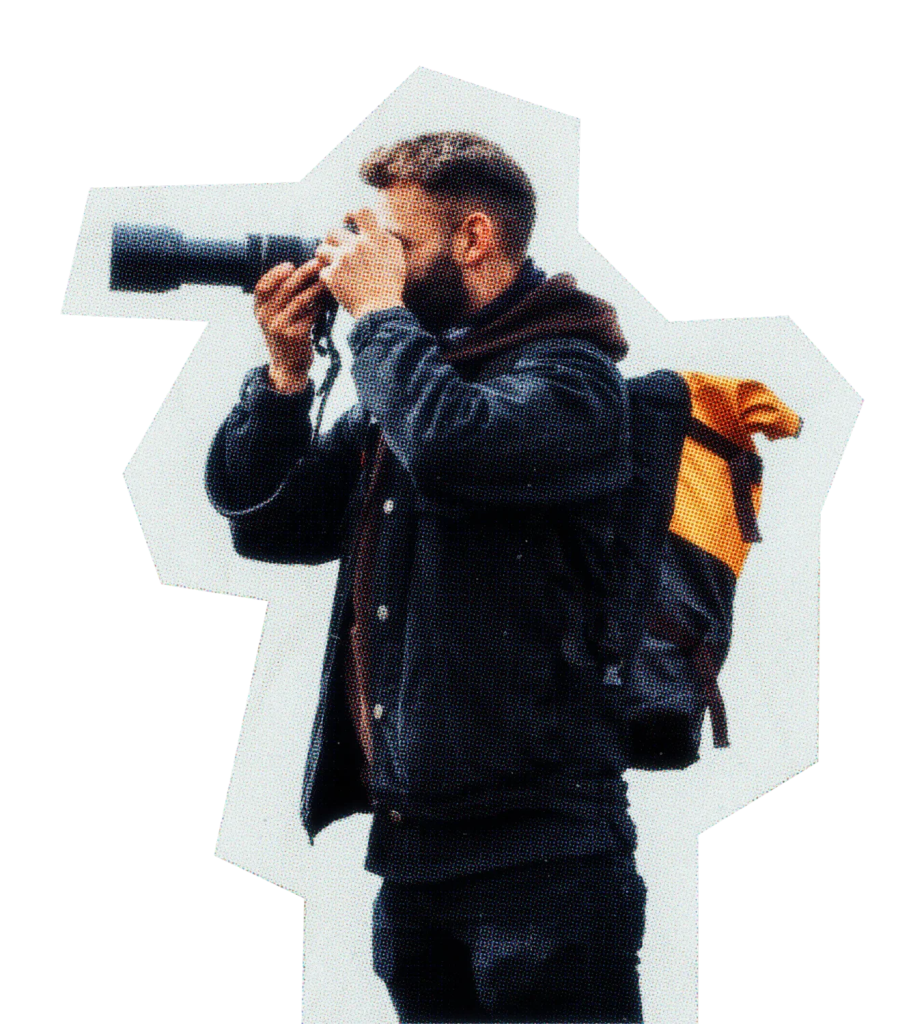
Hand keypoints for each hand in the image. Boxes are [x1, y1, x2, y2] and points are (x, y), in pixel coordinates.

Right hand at [254, 257, 326, 391]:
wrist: (288, 368)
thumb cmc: (286, 338)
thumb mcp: (274, 319)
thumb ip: (279, 300)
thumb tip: (299, 272)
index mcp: (259, 310)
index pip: (262, 286)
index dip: (275, 273)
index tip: (290, 265)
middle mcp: (265, 318)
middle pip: (285, 288)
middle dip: (303, 273)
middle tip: (318, 263)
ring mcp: (279, 327)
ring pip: (300, 300)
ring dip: (316, 287)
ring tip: (327, 279)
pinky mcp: (294, 336)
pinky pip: (311, 315)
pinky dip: (321, 306)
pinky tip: (328, 300)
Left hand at [316, 208, 405, 318]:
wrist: (381, 310)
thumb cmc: (391, 286)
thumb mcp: (396, 257)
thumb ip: (383, 240)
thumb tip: (374, 229)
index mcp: (375, 239)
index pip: (361, 211)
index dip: (350, 214)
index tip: (346, 221)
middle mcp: (357, 245)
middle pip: (332, 230)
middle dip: (331, 239)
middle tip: (335, 250)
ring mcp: (342, 260)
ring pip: (321, 249)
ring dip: (325, 257)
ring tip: (332, 266)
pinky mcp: (332, 276)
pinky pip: (322, 272)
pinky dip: (328, 279)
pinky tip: (337, 286)